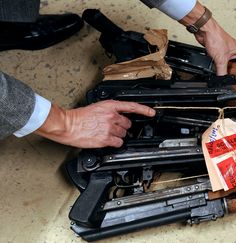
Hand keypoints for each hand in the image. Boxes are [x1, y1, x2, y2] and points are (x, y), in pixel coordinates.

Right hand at [34, 100, 154, 147]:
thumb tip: (117, 116)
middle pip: (127, 124)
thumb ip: (109, 111)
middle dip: (122, 127)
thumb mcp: (96, 107)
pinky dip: (115, 143)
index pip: (132, 106)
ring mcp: (109, 127)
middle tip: (111, 128)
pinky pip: (118, 143)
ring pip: (123, 134)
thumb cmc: (78, 117)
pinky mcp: (106, 139)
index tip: (152, 113)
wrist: (67, 124)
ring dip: (117, 136)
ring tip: (105, 134)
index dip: (144, 110)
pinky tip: (106, 140)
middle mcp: (112, 116)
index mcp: (109, 106)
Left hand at [194, 18, 235, 74]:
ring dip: (221, 68)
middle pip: (234, 67)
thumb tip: (222, 80)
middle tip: (227, 77)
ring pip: (225, 65)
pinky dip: (215, 65)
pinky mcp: (218, 53)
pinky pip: (218, 63)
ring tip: (219, 70)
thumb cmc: (216, 37)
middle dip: (230, 72)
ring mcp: (226, 52)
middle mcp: (235, 52)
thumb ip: (222, 72)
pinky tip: (213, 66)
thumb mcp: (221, 59)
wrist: (204, 31)